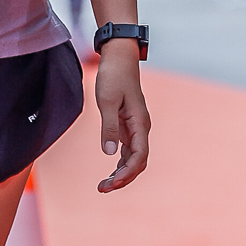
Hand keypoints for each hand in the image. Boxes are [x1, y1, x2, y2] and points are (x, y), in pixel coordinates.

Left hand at [94, 41, 149, 192]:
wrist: (119, 57)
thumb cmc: (113, 76)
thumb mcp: (107, 101)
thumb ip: (109, 127)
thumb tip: (109, 153)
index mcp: (140, 123)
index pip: (139, 157)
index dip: (127, 173)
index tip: (111, 183)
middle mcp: (142, 128)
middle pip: (138, 162)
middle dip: (123, 178)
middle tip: (103, 189)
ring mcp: (136, 127)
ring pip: (134, 158)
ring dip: (121, 173)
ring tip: (104, 185)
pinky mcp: (129, 124)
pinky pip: (129, 150)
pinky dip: (121, 163)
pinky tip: (111, 171)